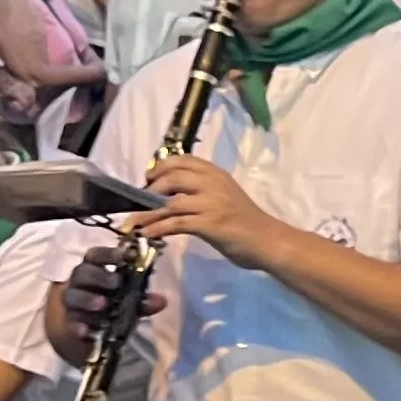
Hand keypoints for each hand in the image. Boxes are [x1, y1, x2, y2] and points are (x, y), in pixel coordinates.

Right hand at [58, 239, 166, 338]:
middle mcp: (79, 282)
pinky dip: (77, 326)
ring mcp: (71, 302)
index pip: (95, 255)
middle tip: (116, 283)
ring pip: (72, 296)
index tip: (125, 256)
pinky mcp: (68, 323)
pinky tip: (86, 331)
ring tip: (103, 304)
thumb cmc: (110, 305)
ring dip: (87, 299)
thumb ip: (142, 300)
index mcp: (93, 269)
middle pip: (82, 273)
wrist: (89, 331)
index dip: (108, 254)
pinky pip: (70, 323)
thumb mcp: (128, 301)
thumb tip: (162, 301)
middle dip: (99, 276)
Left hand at [130, 154, 279, 269]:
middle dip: (150, 189)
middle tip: (139, 202)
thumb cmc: (246, 221)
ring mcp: (211, 203)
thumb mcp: (225, 195)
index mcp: (216, 173)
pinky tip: (147, 234)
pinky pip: (175, 223)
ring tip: (132, 223)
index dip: (160, 167)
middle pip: (171, 177)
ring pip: (169, 202)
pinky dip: (157, 228)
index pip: (182, 160)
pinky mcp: (209, 224)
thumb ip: (202, 189)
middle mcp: (213, 183)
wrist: (268, 241)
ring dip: (146, 214)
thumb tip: (171, 194)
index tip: (148, 179)